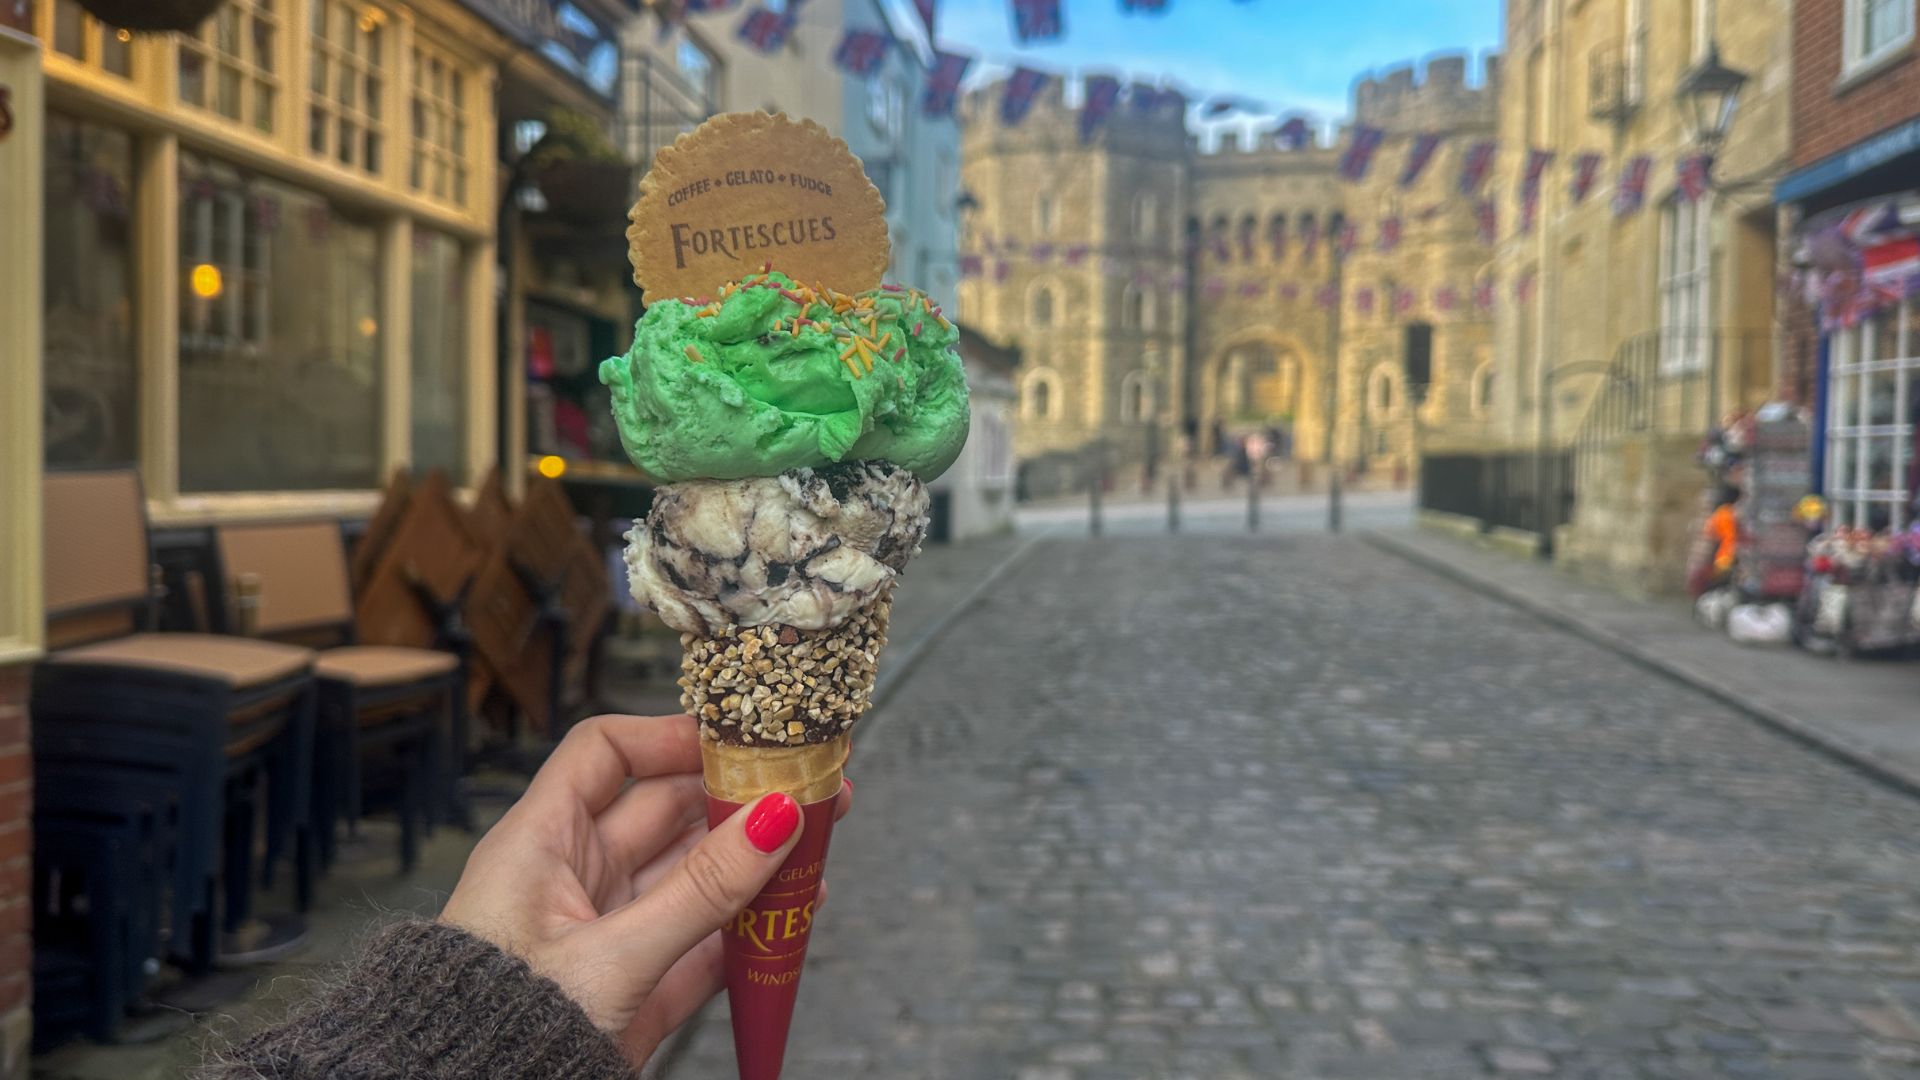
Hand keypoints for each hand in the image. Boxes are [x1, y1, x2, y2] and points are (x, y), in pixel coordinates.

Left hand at [440, 713, 851, 1065]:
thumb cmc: (499, 1026)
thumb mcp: (610, 955)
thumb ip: (700, 891)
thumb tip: (775, 820)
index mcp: (540, 843)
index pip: (606, 753)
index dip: (670, 736)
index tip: (738, 737)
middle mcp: (574, 877)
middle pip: (667, 811)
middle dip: (739, 797)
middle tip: (809, 787)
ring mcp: (608, 931)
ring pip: (695, 877)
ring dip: (754, 863)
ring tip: (818, 844)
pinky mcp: (637, 986)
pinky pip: (704, 941)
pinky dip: (750, 928)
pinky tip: (795, 912)